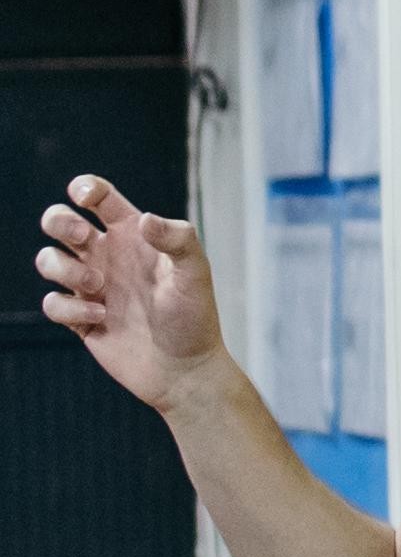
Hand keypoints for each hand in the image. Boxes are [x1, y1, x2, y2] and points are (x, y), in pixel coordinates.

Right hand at [36, 176, 229, 415]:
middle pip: (59, 220)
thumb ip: (178, 239)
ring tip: (99, 286)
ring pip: (48, 259)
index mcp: (133, 236)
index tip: (86, 198)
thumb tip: (145, 220)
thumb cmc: (195, 317)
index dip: (85, 186)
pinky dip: (69, 308)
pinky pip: (52, 303)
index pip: (98, 197)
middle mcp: (108, 256)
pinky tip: (101, 318)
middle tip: (84, 239)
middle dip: (59, 220)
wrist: (186, 369)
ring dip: (63, 267)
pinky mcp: (79, 318)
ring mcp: (91, 287)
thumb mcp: (195, 273)